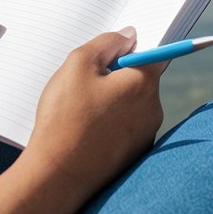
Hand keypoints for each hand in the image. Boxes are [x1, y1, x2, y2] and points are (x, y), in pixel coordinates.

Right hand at [27, 27, 163, 207]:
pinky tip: (84, 129)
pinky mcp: (133, 154)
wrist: (57, 177)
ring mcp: (145, 134)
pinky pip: (125, 127)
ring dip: (111, 99)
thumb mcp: (78, 65)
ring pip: (131, 103)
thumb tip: (130, 35)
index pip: (156, 52)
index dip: (137, 45)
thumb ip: (106, 42)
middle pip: (140, 78)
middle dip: (116, 74)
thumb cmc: (65, 118)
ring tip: (79, 109)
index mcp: (144, 83)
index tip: (122, 43)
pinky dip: (109, 123)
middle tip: (85, 80)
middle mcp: (153, 109)